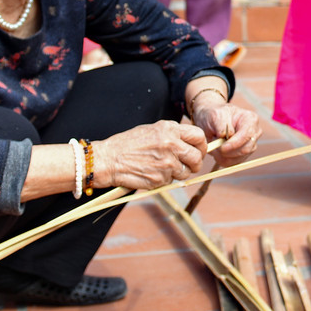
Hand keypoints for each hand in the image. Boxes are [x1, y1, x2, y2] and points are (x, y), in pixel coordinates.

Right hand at [89, 120, 209, 189]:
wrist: (109, 159)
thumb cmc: (128, 144)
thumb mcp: (152, 130)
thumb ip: (173, 134)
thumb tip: (192, 142)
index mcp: (169, 129)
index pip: (198, 136)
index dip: (201, 145)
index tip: (198, 150)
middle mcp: (171, 145)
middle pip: (197, 157)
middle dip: (195, 163)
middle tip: (189, 165)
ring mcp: (166, 163)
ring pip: (186, 172)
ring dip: (179, 173)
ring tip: (163, 167)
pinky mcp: (160, 178)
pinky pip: (171, 181)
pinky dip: (165, 179)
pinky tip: (152, 172)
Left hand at [191, 97, 262, 166]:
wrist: (211, 122)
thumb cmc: (215, 116)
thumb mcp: (215, 115)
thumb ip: (222, 124)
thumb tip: (227, 135)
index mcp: (251, 119)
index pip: (247, 135)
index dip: (234, 144)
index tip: (221, 147)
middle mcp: (254, 133)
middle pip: (246, 149)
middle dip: (228, 151)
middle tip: (215, 147)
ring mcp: (251, 145)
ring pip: (239, 158)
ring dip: (224, 155)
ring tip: (215, 146)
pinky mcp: (244, 155)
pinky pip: (234, 163)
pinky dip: (223, 160)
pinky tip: (217, 152)